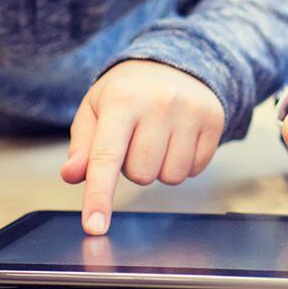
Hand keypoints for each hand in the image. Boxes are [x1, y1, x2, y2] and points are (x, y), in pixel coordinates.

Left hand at [62, 60, 226, 233]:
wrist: (175, 62)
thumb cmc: (128, 92)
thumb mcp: (96, 110)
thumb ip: (82, 146)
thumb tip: (73, 175)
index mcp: (122, 100)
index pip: (106, 158)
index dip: (99, 196)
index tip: (94, 226)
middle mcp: (159, 104)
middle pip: (140, 175)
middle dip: (133, 168)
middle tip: (135, 140)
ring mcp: (190, 112)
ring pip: (169, 177)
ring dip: (159, 168)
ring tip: (157, 139)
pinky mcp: (214, 121)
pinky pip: (194, 170)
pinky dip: (182, 163)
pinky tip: (178, 139)